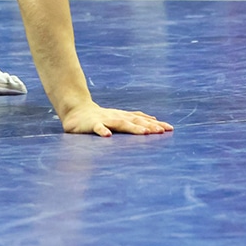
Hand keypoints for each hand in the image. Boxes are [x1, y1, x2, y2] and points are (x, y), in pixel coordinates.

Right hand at [59, 101, 173, 136]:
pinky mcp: (91, 124)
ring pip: (120, 123)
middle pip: (134, 121)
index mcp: (123, 117)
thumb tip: (154, 119)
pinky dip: (102, 131)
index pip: (142, 120)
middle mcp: (116, 117)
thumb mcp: (119, 116)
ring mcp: (104, 120)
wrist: (76, 109)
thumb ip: (135, 118)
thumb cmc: (100, 116)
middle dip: (148, 126)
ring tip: (143, 132)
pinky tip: (107, 136)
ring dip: (132, 128)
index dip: (155, 124)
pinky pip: (97, 127)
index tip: (169, 129)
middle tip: (161, 132)